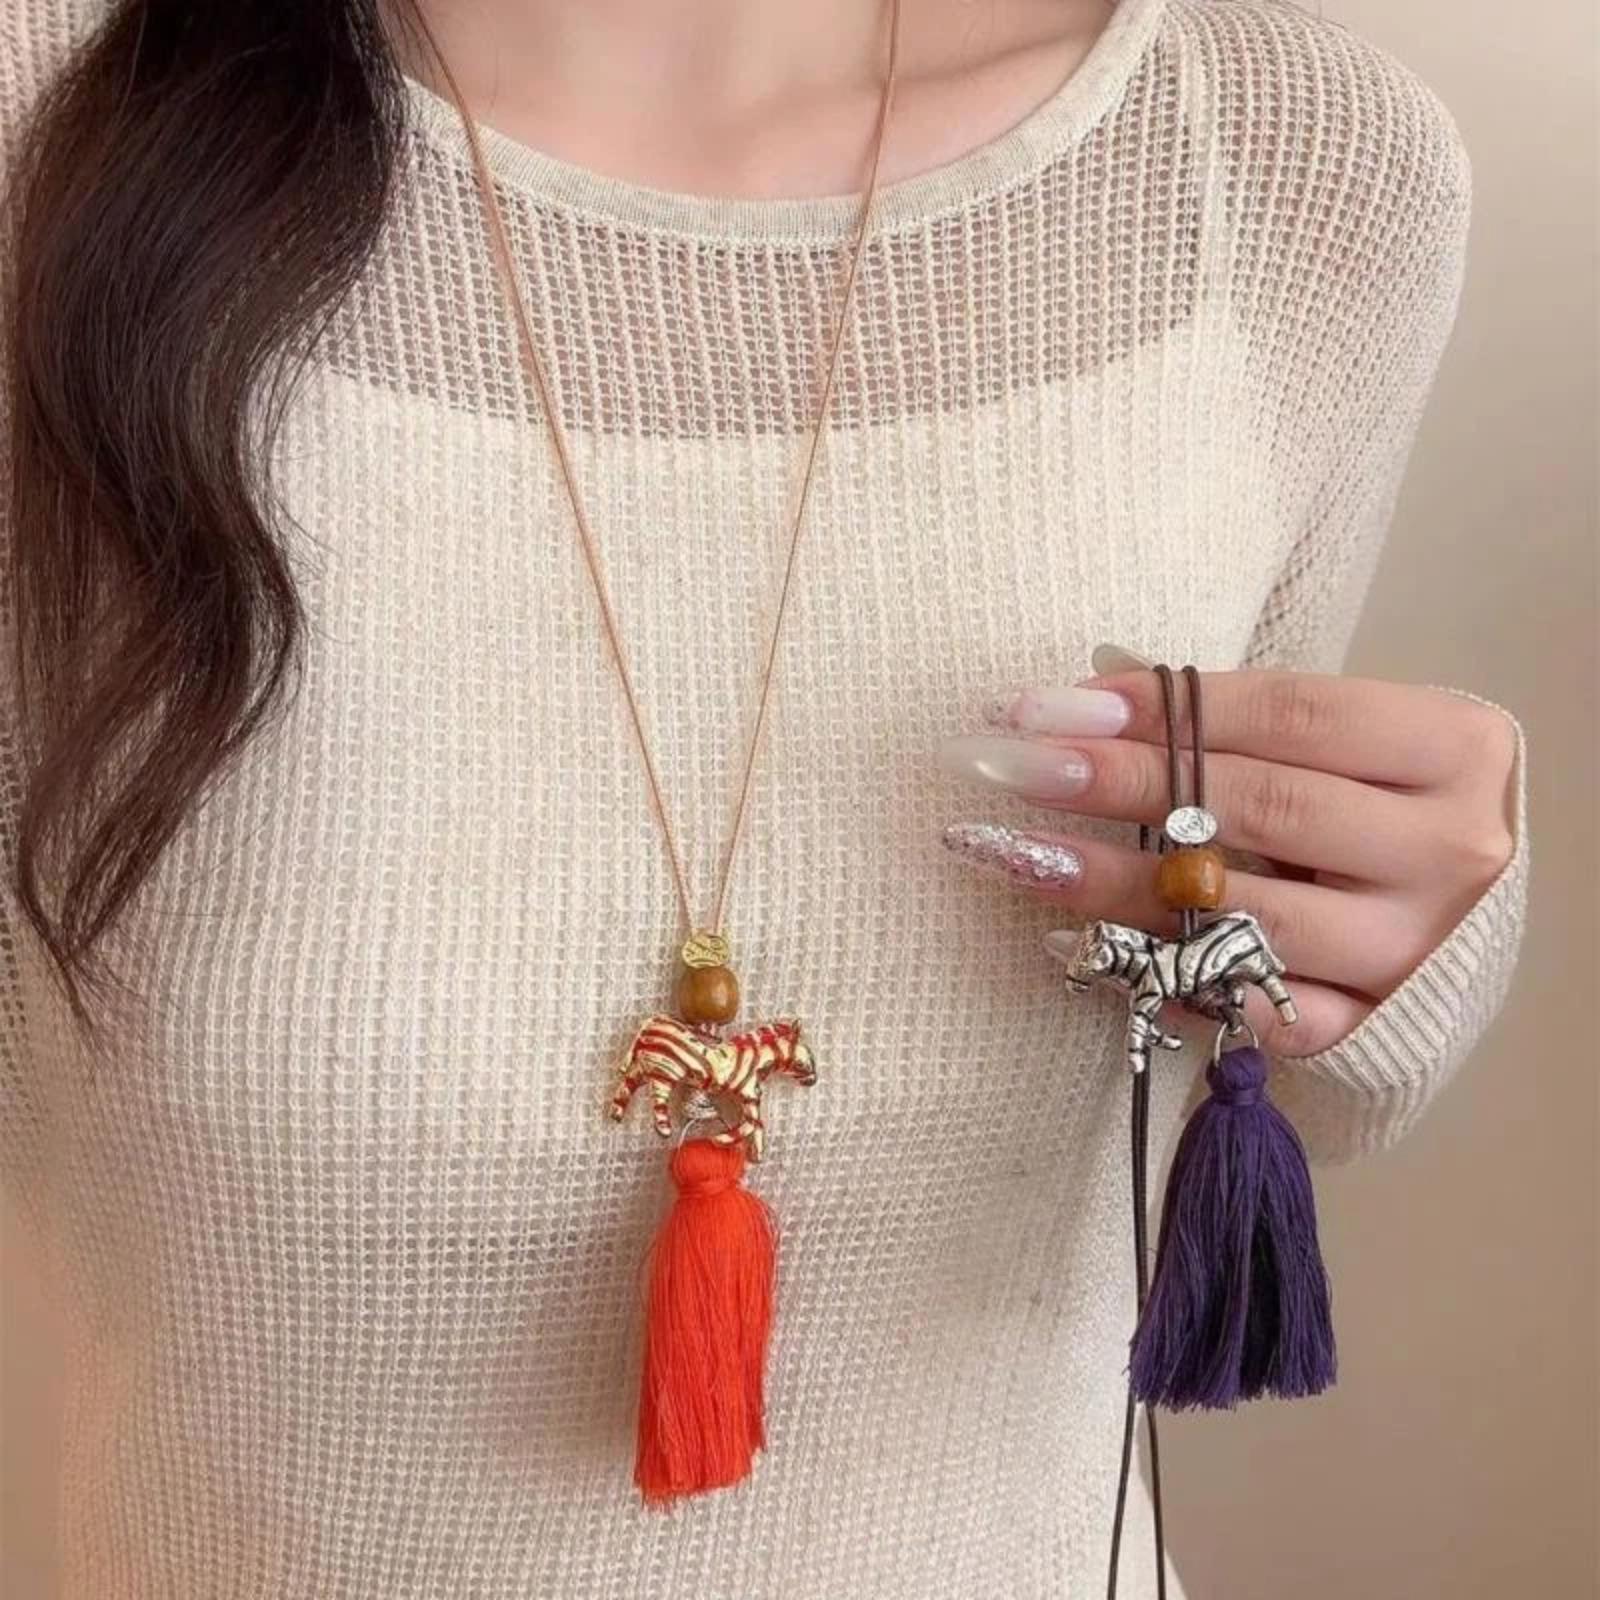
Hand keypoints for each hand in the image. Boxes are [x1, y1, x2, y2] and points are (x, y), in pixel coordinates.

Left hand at [938, 664, 1518, 1054]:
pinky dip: (1159, 975)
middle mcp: (1446, 849)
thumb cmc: (1382, 800)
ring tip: (1013, 853)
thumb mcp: (1344, 738)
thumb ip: (1238, 719)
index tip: (1050, 704)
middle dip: (1118, 782)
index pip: (1287, 713)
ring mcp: (1412, 948)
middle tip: (1009, 766)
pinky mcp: (1374, 1028)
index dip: (1162, 706)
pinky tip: (1072, 944)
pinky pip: (1248, 1006)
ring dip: (1112, 883)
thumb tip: (1088, 698)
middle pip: (1261, 807)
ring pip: (1242, 916)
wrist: (1471, 914)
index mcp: (1452, 749)